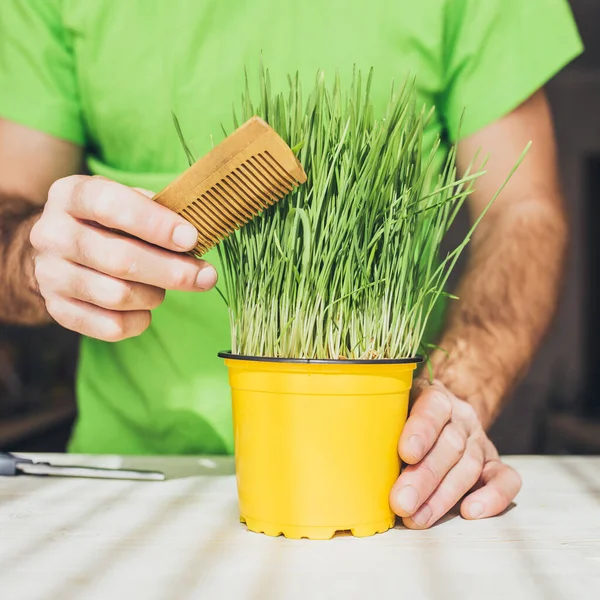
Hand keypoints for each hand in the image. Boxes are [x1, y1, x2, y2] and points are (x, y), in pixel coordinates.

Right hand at [30, 175, 215, 340]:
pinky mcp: (58, 309)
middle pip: (119, 259)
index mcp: (70, 195)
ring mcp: (50, 275)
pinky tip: (146, 308)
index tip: (191, 238)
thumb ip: (157, 210)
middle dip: (172, 271)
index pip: (110, 205)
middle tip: (206, 276)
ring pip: (117, 296)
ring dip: (155, 295)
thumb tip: (193, 236)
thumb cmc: (107, 222)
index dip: (155, 224)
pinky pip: (111, 326)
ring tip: (164, 288)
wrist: (60, 252)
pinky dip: (140, 320)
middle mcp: (52, 234)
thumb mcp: (125, 200)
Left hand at [389, 380, 521, 528]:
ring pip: (469, 466)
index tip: (406, 453)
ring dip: (442, 496)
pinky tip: (470, 512)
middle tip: (401, 502)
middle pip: (449, 446)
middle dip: (424, 478)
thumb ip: (380, 422)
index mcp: (436, 397)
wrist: (444, 412)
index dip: (421, 430)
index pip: (433, 408)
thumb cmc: (406, 416)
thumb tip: (352, 453)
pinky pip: (505, 479)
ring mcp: (480, 440)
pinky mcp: (494, 463)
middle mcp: (462, 417)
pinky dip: (493, 497)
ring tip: (416, 518)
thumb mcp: (392, 408)